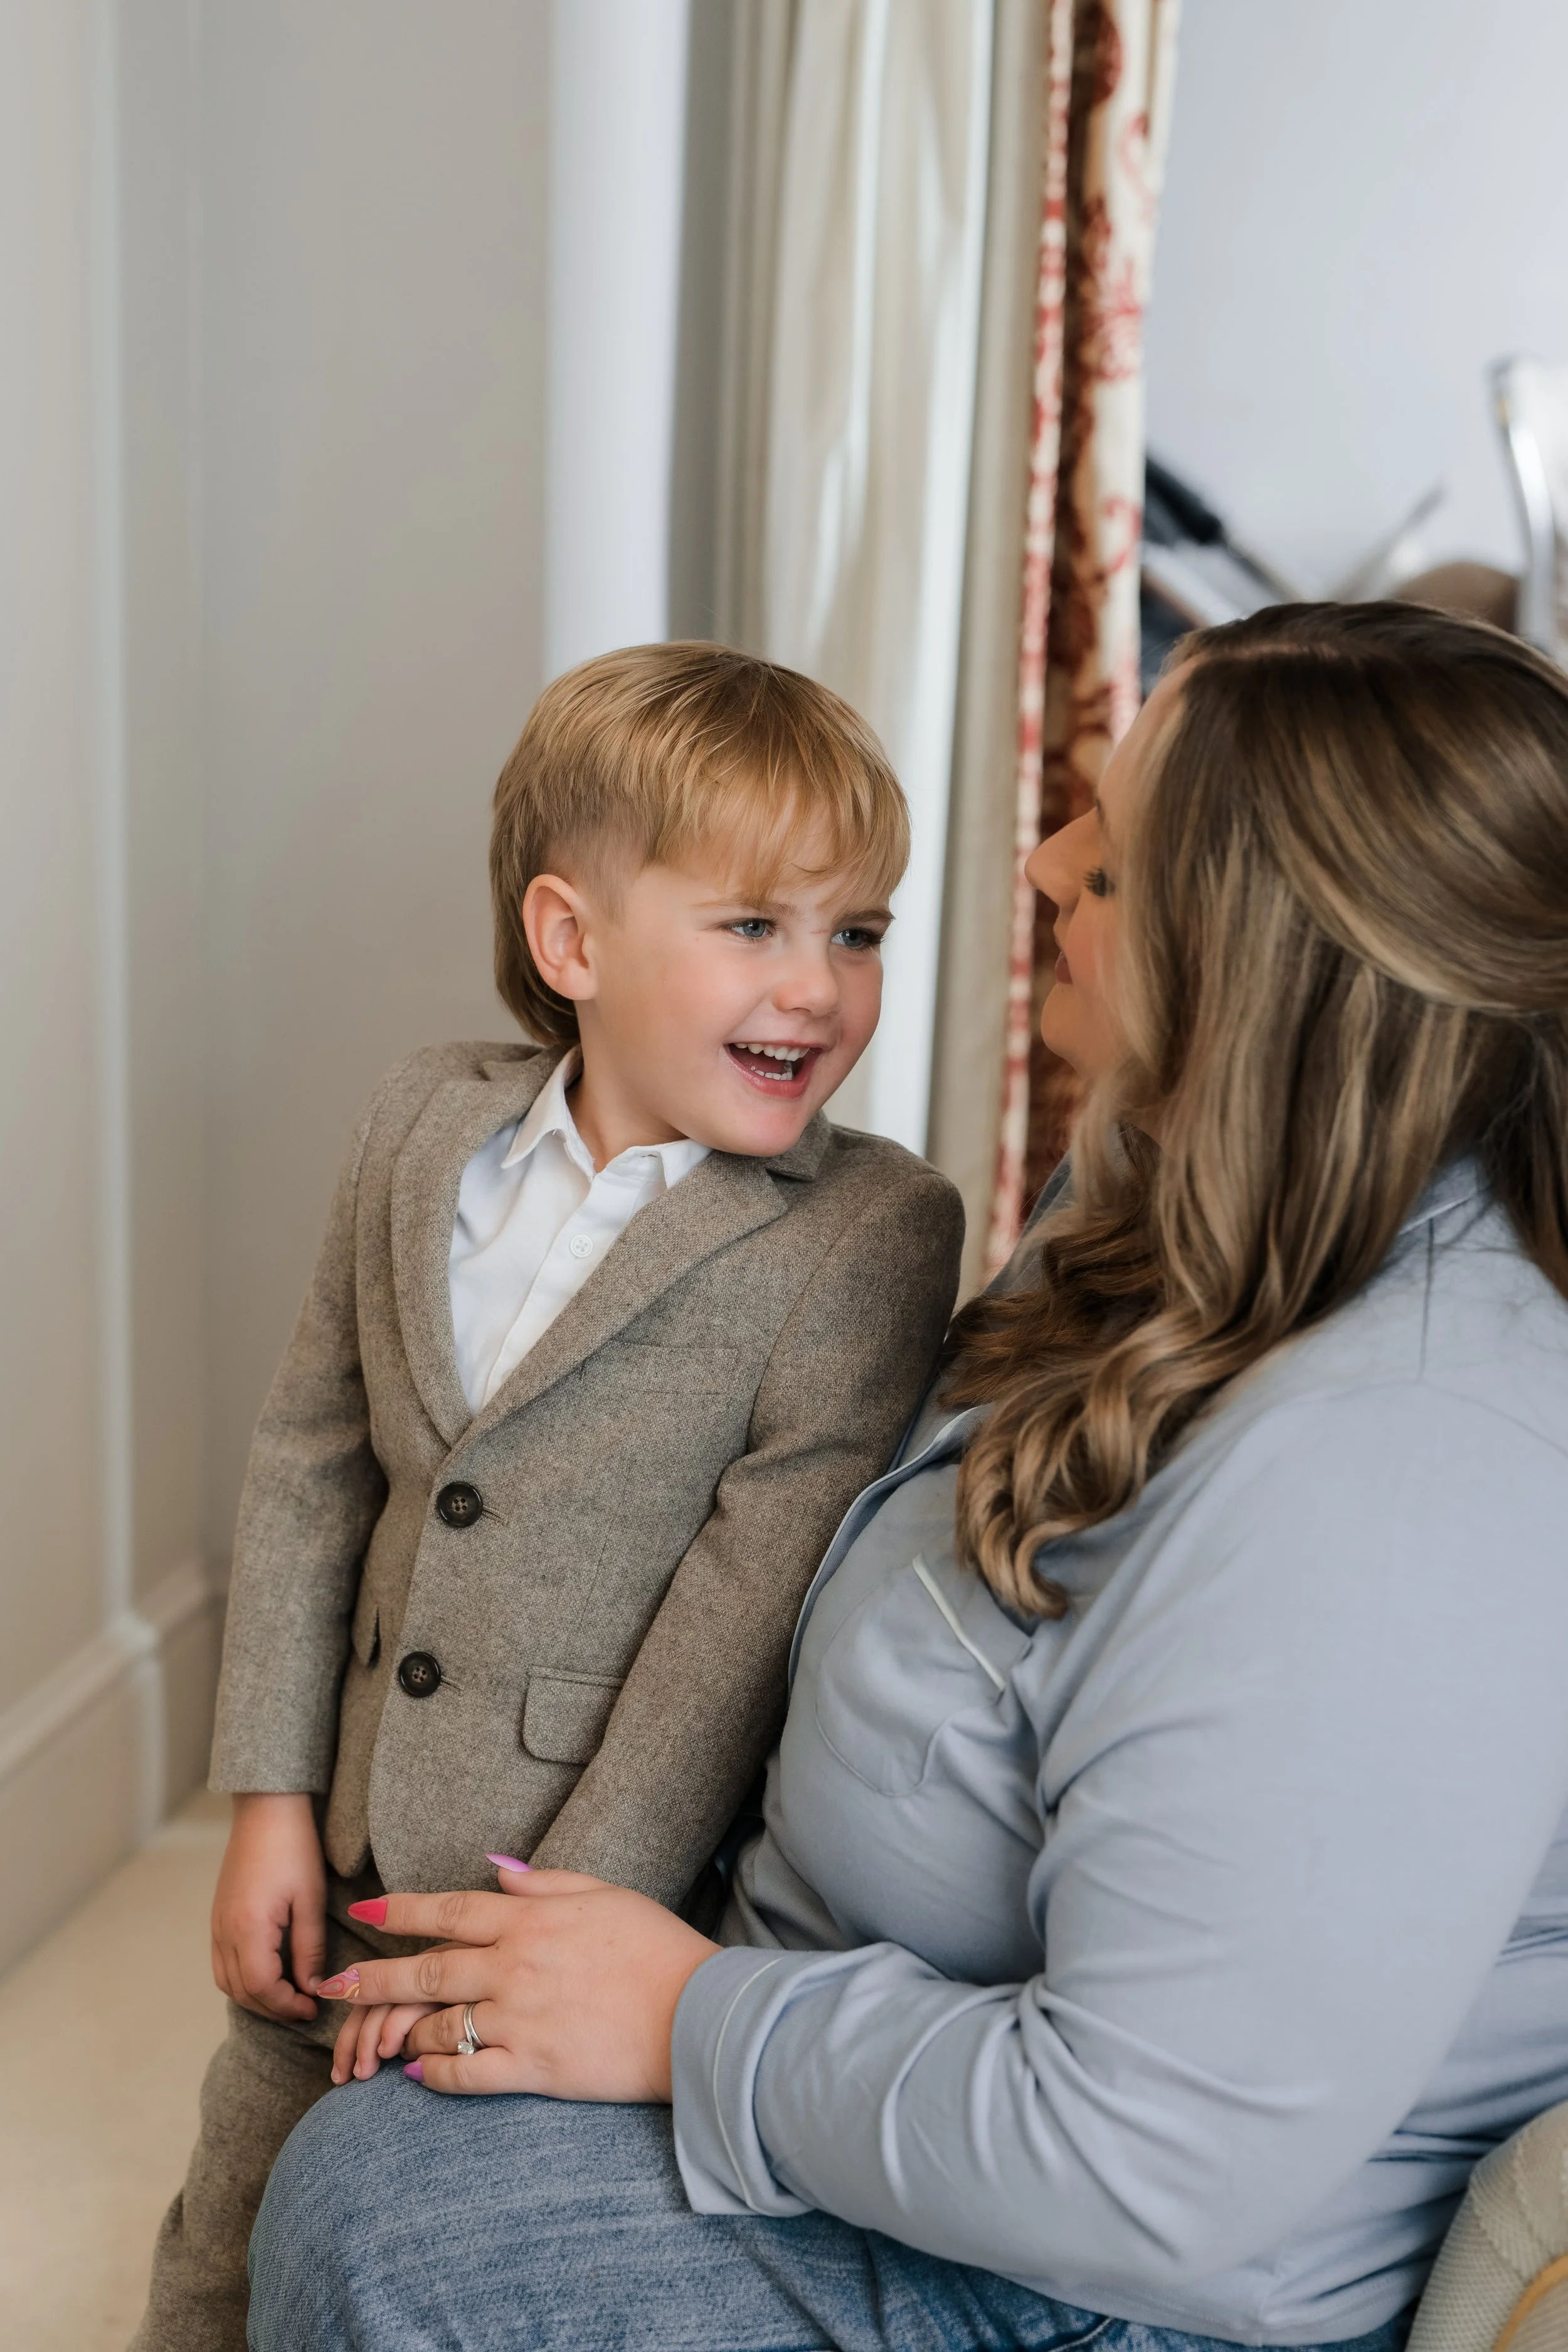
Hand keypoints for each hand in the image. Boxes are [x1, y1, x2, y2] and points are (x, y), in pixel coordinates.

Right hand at [211, 1793, 327, 2022]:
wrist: (266, 1809)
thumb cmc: (294, 1848)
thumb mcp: (311, 1899)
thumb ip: (309, 1948)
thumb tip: (312, 1987)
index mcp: (247, 1928)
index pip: (261, 1987)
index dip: (286, 2006)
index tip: (313, 2007)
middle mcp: (224, 1932)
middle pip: (240, 1991)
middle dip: (273, 2008)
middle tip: (304, 2009)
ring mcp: (216, 1925)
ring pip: (226, 1982)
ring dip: (255, 1998)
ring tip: (288, 1997)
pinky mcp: (217, 1918)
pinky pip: (222, 1964)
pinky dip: (242, 1980)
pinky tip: (269, 1975)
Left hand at [316, 1869, 718, 2100]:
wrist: (698, 2013)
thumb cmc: (657, 1948)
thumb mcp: (605, 1894)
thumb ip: (544, 1882)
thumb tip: (496, 1868)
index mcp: (531, 1920)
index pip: (449, 1911)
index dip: (400, 1912)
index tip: (363, 1915)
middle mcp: (514, 1967)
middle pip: (427, 1971)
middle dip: (373, 1978)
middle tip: (332, 1987)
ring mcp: (520, 2020)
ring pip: (440, 2025)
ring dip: (404, 2030)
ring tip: (376, 2037)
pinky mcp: (533, 2069)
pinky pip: (468, 2074)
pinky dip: (435, 2075)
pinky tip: (417, 2074)